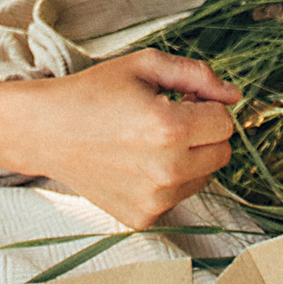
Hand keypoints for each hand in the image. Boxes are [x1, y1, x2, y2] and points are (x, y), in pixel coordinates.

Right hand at [17, 51, 238, 227]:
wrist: (47, 130)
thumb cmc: (95, 92)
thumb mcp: (145, 65)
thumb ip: (197, 75)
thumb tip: (235, 96)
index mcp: (170, 129)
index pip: (225, 122)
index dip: (206, 105)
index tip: (181, 99)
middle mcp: (166, 171)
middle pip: (222, 154)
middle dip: (204, 133)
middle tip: (169, 118)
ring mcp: (154, 200)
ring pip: (204, 177)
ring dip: (189, 158)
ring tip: (150, 140)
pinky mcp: (143, 218)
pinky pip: (178, 197)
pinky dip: (168, 180)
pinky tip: (137, 162)